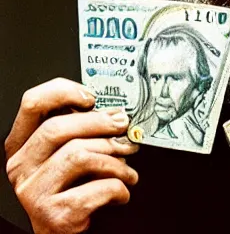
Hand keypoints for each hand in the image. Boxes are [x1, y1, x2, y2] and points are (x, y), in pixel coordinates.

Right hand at [5, 78, 139, 233]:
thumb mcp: (69, 153)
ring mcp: (34, 192)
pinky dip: (118, 187)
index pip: (33, 103)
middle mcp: (21, 167)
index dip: (64, 92)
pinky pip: (97, 188)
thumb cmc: (72, 187)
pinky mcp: (54, 216)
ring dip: (115, 159)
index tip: (91, 96)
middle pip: (58, 128)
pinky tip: (122, 189)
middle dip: (99, 123)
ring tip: (128, 166)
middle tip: (123, 126)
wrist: (67, 232)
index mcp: (22, 144)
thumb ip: (82, 130)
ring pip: (80, 155)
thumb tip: (114, 114)